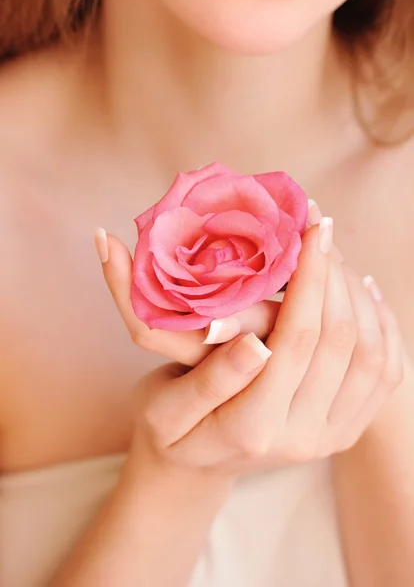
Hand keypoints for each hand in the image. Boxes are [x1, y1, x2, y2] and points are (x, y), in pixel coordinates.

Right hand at [124, 224, 403, 472]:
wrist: (196, 464)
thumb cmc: (170, 426)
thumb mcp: (163, 406)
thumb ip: (208, 379)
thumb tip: (254, 343)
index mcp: (253, 428)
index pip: (297, 339)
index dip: (310, 277)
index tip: (308, 226)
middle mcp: (303, 438)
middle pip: (340, 341)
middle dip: (334, 274)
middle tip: (318, 227)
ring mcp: (331, 437)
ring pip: (371, 353)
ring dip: (357, 295)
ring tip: (332, 255)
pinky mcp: (347, 429)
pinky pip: (385, 374)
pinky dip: (383, 326)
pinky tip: (362, 292)